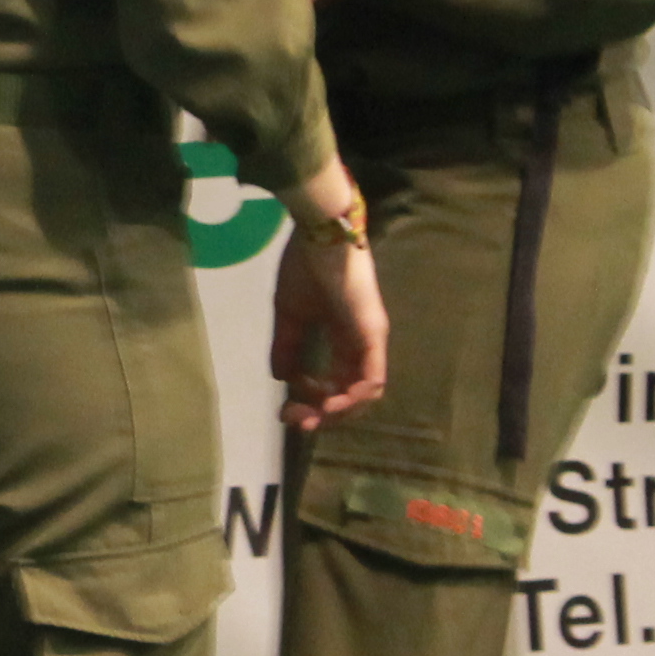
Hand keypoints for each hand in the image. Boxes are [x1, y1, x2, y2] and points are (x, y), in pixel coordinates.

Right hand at [267, 171, 387, 428]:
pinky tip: (331, 405)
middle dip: (322, 414)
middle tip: (296, 420)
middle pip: (351, 394)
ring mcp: (371, 340)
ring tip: (313, 416)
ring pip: (365, 393)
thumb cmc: (304, 266)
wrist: (318, 235)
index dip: (312, 402)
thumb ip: (287, 346)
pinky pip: (373, 378)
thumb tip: (282, 378)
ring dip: (339, 412)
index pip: (335, 383)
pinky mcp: (373, 334)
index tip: (286, 408)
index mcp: (344, 338)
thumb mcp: (289, 313)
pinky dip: (354, 398)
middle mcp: (362, 343)